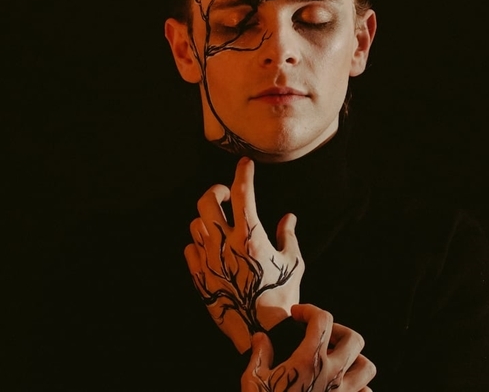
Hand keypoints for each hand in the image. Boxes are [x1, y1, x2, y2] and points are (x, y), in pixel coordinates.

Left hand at [184, 157, 303, 352]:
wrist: (261, 331)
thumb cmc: (282, 295)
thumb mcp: (293, 262)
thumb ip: (288, 235)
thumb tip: (288, 218)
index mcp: (250, 236)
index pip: (242, 192)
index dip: (243, 172)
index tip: (245, 163)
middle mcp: (225, 243)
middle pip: (207, 201)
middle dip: (216, 190)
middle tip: (225, 193)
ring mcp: (209, 259)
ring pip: (195, 223)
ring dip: (207, 218)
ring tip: (218, 223)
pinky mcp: (199, 275)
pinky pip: (189, 248)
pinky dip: (199, 243)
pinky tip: (210, 248)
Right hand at [242, 304, 375, 391]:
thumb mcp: (254, 381)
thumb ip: (260, 354)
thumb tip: (261, 338)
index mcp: (308, 361)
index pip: (322, 320)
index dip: (309, 310)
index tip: (297, 314)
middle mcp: (332, 375)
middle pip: (353, 338)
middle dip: (338, 330)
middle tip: (321, 336)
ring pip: (367, 366)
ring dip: (354, 358)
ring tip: (335, 359)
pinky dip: (358, 387)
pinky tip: (340, 387)